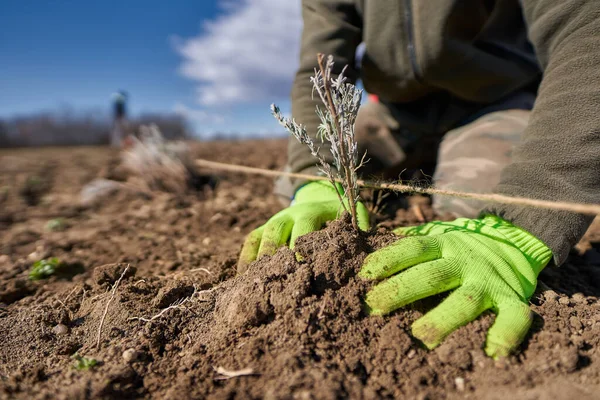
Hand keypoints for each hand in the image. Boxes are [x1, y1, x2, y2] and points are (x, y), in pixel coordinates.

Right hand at [238, 181, 368, 272]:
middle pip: (277, 234)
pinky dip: (244, 259)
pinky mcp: (264, 227)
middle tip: (278, 283)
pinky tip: (242, 280)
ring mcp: (275, 220)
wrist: (321, 194)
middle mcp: (290, 214)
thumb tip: (367, 262)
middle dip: (276, 257)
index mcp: (313, 212)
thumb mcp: (354, 217)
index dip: (303, 253)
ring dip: (258, 260)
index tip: (305, 275)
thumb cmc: (341, 214)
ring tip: (256, 285)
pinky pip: (250, 241)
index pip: (304, 233)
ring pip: (261, 238)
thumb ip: (358, 234)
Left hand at [358, 215, 551, 357]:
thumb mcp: (438, 234)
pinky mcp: (512, 299)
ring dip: (442, 319)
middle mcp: (465, 261)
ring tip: (420, 336)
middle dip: (402, 290)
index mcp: (444, 244)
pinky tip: (491, 353)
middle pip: (432, 276)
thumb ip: (410, 238)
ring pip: (465, 301)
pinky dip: (506, 335)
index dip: (389, 259)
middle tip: (376, 306)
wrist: (516, 242)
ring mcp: (489, 281)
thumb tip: (369, 237)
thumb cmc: (463, 246)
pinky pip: (514, 317)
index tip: (365, 275)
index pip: (413, 249)